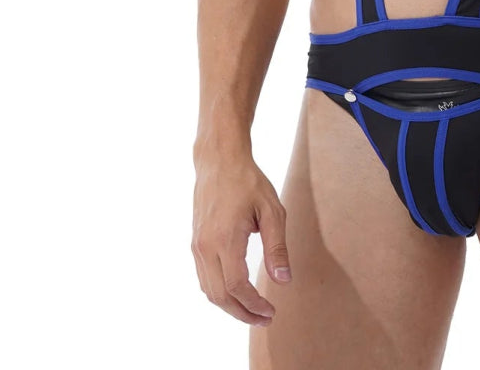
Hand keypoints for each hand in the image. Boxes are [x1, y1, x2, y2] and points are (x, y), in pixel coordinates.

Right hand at [191, 154, 291, 325]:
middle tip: (264, 318)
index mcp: (226, 238)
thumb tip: (284, 280)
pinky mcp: (195, 243)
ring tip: (252, 311)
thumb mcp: (271, 210)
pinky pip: (204, 278)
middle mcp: (206, 246)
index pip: (237, 286)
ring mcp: (197, 245)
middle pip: (220, 296)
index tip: (271, 311)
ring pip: (209, 290)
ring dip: (229, 306)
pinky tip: (236, 293)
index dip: (253, 304)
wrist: (219, 161)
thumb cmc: (248, 182)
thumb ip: (277, 246)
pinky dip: (219, 292)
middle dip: (242, 313)